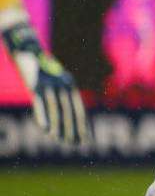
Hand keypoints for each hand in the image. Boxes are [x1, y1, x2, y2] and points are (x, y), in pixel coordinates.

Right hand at [1, 22, 88, 144]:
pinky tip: (46, 129)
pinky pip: (40, 104)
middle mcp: (62, 85)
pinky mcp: (35, 86)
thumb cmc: (41, 70)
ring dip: (58, 126)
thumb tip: (64, 117)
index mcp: (70, 85)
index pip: (79, 109)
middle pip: (70, 111)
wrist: (27, 51)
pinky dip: (43, 117)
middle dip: (72, 128)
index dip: (83, 125)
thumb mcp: (54, 82)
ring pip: (56, 109)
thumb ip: (60, 97)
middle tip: (74, 144)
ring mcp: (49, 85)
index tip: (86, 139)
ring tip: (59, 140)